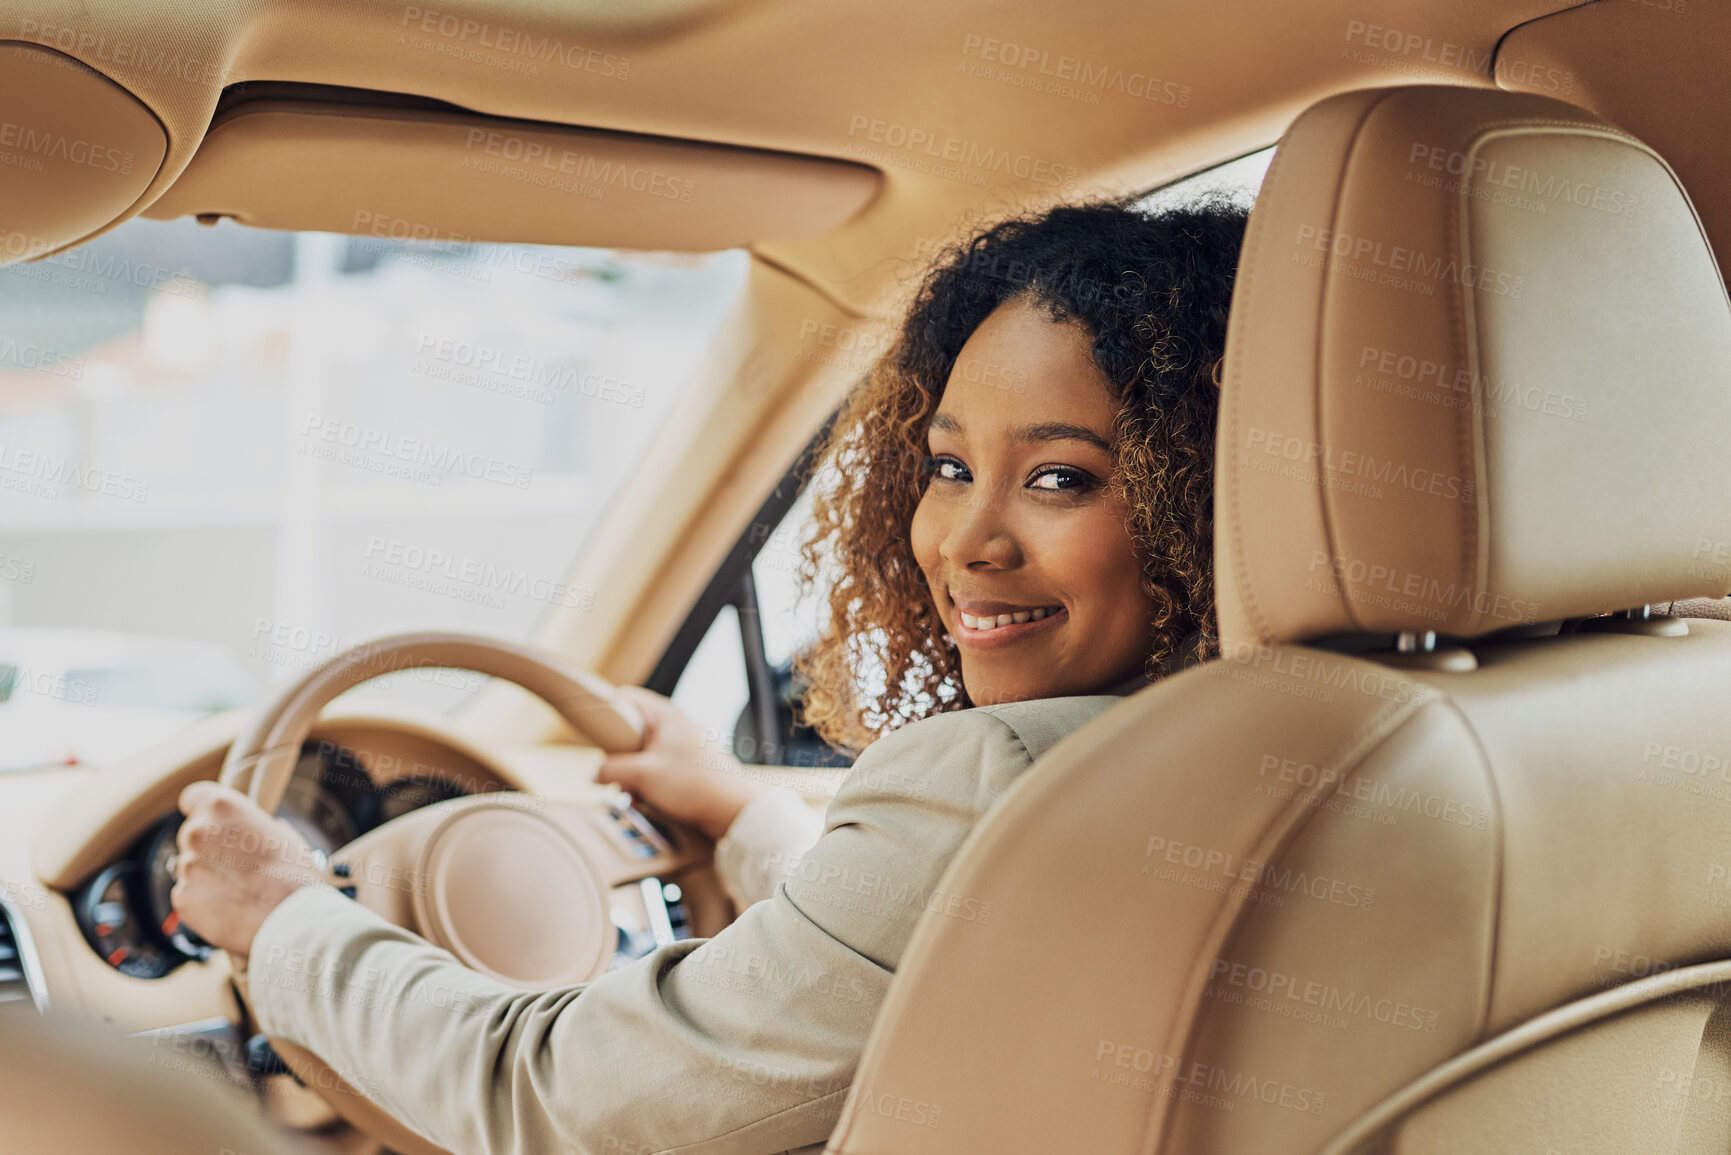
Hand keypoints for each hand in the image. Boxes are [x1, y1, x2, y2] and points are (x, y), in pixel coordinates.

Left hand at [172, 781, 325, 958]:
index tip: (213, 822)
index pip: (192, 797)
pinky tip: (230, 906)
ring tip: (239, 890)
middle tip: (237, 864)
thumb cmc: (294, 875)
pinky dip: (203, 899)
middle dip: (210, 847)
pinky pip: (188, 893)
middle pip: (192, 834)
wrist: (290, 920)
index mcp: (222, 807)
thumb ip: (256, 827)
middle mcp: (197, 832)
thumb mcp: (283, 836)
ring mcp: (186, 866)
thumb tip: (256, 832)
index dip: (202, 810)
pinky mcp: (182, 897)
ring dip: (208, 874)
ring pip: (191, 866)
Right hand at [595, 686, 764, 840]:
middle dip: (619, 758)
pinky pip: (659, 769)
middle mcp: (675, 724)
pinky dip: (649, 784)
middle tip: (615, 776)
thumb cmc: (693, 784)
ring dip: (633, 776)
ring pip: (644, 754)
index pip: (626, 697)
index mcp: (665, 714)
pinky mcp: (689, 765)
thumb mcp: (642, 775)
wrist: (733, 808)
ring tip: (635, 795)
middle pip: (632, 731)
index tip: (592, 731)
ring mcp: (684, 745)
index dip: (605, 710)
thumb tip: (594, 774)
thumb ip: (611, 771)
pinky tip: (648, 802)